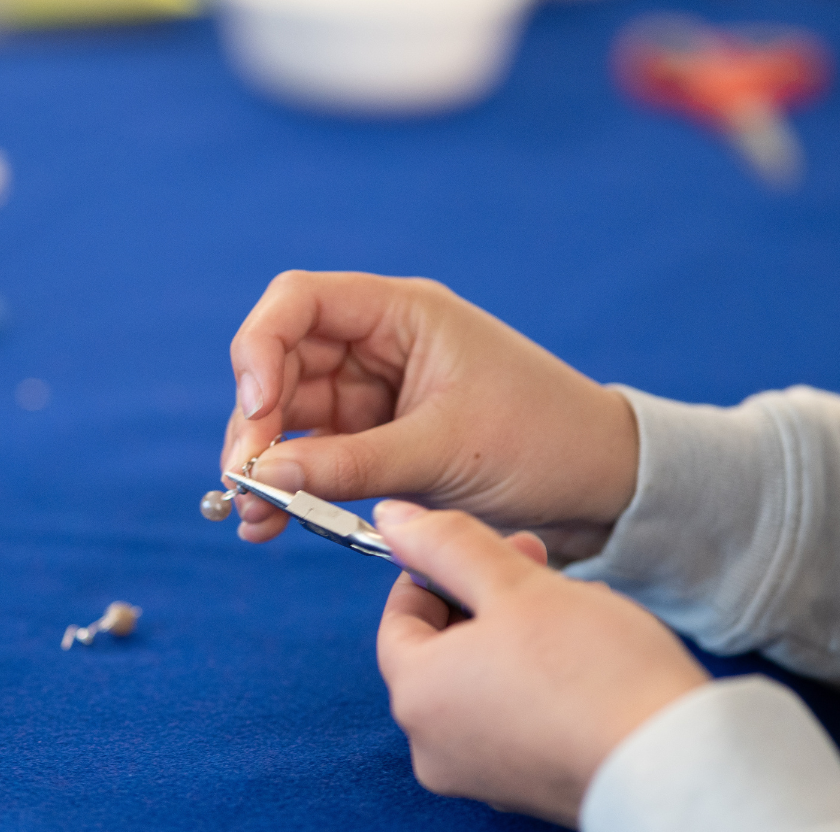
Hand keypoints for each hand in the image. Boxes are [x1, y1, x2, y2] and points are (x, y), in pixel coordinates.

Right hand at [222, 272, 637, 563]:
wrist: (596, 486)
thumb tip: (264, 477)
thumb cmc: (540, 441)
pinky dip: (295, 486)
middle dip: (257, 424)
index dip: (261, 348)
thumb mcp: (443, 452)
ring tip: (253, 518)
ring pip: (294, 418)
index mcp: (403, 314)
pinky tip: (272, 522)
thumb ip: (352, 464)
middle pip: (284, 366)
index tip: (257, 408)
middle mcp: (381, 346)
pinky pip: (320, 456)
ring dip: (267, 464)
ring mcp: (376, 396)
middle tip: (244, 483)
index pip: (300, 302)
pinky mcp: (380, 442)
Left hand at [374, 501, 708, 825]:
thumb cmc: (594, 671)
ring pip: (482, 681)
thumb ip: (446, 545)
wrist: (675, 770)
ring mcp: (480, 777)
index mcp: (416, 695)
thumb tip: (392, 518)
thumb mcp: (515, 586)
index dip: (436, 570)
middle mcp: (432, 747)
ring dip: (517, 635)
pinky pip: (513, 719)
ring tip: (578, 607)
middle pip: (442, 650)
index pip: (399, 618)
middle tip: (539, 567)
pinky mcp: (526, 792)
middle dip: (487, 598)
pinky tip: (588, 659)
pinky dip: (536, 682)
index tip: (482, 546)